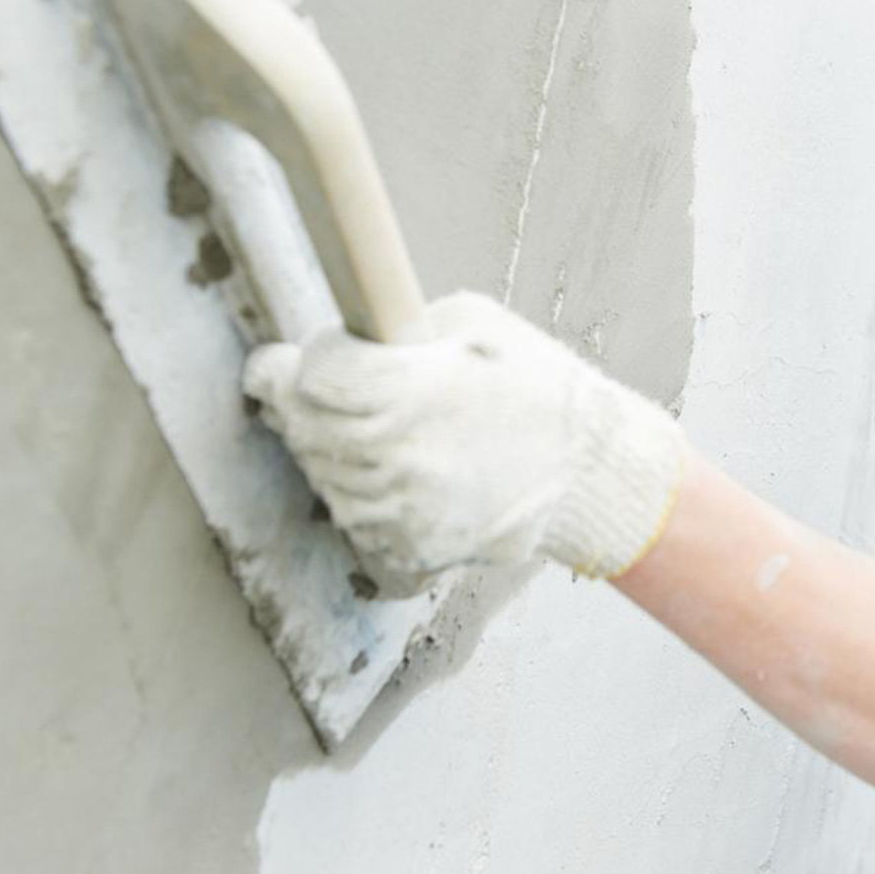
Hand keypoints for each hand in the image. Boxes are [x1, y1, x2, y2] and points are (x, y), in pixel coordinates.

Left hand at [242, 291, 685, 593]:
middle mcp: (399, 458)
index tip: (284, 361)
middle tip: (325, 390)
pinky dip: (360, 495)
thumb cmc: (538, 389)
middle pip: (300, 429)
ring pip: (320, 477)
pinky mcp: (410, 549)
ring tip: (375, 430)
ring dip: (329, 451)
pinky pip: (352, 520)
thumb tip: (339, 339)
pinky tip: (395, 473)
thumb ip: (397, 328)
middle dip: (301, 404)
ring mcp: (401, 512)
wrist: (590, 472)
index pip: (307, 379)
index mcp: (412, 392)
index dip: (287, 365)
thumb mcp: (474, 324)